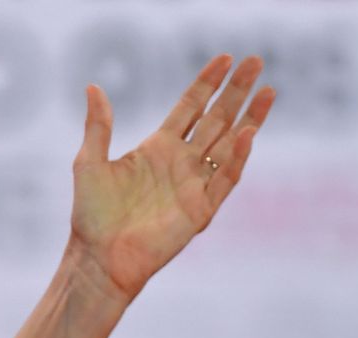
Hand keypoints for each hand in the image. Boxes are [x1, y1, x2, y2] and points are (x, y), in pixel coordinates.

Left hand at [68, 53, 273, 300]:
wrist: (99, 258)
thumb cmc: (92, 216)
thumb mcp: (89, 162)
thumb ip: (98, 126)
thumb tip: (93, 87)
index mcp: (158, 147)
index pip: (191, 106)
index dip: (208, 82)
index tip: (225, 58)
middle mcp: (181, 163)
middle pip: (217, 118)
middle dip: (237, 91)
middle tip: (256, 62)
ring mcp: (194, 186)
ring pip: (230, 145)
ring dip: (250, 119)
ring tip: (268, 91)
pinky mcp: (200, 211)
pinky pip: (224, 180)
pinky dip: (237, 158)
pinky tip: (248, 134)